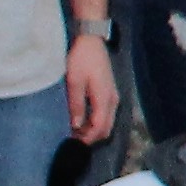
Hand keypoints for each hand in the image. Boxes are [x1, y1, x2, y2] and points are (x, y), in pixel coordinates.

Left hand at [62, 26, 118, 149]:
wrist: (91, 41)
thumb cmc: (81, 60)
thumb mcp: (74, 82)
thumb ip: (76, 105)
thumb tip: (76, 126)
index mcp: (104, 98)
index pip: (99, 127)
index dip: (87, 138)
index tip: (73, 144)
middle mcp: (112, 100)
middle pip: (106, 128)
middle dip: (91, 137)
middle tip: (73, 140)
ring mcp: (113, 96)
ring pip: (108, 122)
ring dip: (94, 130)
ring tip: (75, 131)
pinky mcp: (110, 92)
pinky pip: (107, 114)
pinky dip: (97, 122)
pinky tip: (83, 120)